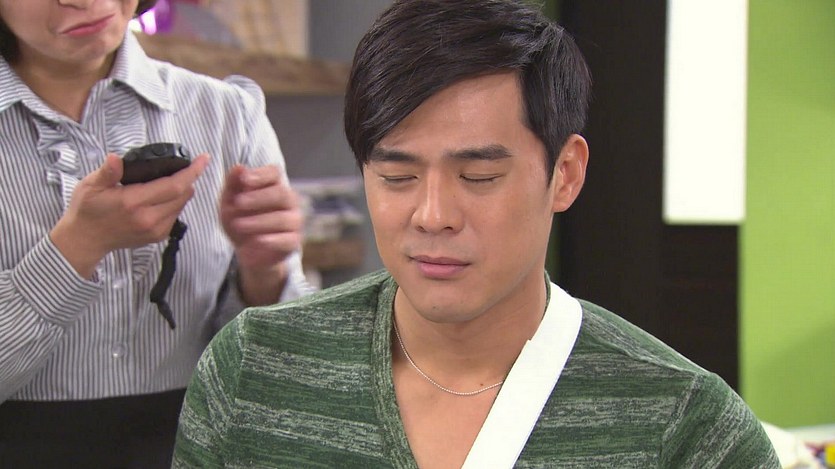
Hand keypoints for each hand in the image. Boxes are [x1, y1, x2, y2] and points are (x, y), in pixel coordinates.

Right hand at [50, 153, 209, 278]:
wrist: (85, 241)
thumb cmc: (87, 210)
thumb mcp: (90, 186)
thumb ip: (107, 172)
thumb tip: (115, 158)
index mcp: (133, 203)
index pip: (173, 185)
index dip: (191, 171)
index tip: (203, 158)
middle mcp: (148, 218)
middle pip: (183, 195)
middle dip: (188, 178)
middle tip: (186, 165)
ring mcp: (155, 230)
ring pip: (181, 205)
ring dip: (183, 190)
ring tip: (174, 178)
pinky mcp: (157, 237)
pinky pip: (175, 215)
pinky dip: (176, 203)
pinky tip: (165, 195)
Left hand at [220, 165, 303, 303]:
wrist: (247, 251)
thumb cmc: (240, 220)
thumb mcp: (229, 203)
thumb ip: (233, 184)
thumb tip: (239, 167)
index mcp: (274, 186)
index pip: (274, 173)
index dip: (261, 174)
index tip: (244, 179)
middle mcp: (289, 201)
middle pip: (281, 193)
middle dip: (258, 198)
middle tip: (238, 202)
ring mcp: (294, 221)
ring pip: (282, 218)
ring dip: (258, 221)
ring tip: (238, 225)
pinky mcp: (294, 242)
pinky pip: (287, 240)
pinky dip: (272, 240)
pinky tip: (257, 240)